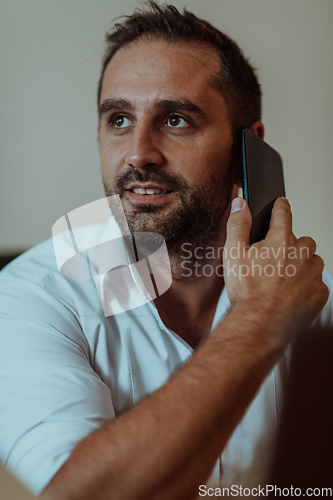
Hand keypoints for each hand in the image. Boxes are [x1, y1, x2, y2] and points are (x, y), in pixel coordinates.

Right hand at [223, 197, 328, 345]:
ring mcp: (313, 274)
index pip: (283, 214)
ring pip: (312, 261)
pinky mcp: (319, 293)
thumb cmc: (246, 292)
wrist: (259, 324)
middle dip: (291, 245)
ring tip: (283, 279)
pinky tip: (290, 294)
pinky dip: (307, 285)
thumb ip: (237, 225)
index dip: (280, 207)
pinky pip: (317, 283)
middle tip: (275, 260)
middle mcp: (302, 254)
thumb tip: (240, 204)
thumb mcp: (233, 253)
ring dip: (301, 265)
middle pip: (302, 240)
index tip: (281, 204)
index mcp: (280, 240)